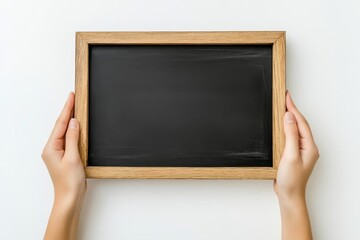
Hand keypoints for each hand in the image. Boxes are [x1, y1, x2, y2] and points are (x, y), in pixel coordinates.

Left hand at [42, 92, 85, 239]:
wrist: (70, 197)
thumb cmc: (70, 181)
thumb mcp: (73, 157)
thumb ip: (72, 138)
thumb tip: (73, 122)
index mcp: (51, 148)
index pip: (60, 124)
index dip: (67, 109)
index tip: (71, 97)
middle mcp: (52, 149)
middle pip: (60, 126)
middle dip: (67, 111)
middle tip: (73, 98)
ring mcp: (58, 152)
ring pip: (64, 131)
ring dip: (70, 119)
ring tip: (75, 107)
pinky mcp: (65, 156)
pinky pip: (68, 138)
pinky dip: (73, 130)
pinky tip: (77, 126)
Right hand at [274, 91, 318, 239]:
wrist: (289, 195)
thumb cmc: (291, 179)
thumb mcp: (290, 155)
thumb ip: (290, 135)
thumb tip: (289, 117)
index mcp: (309, 146)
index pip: (300, 122)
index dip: (293, 108)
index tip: (286, 97)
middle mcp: (307, 147)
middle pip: (299, 124)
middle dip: (292, 110)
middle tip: (284, 98)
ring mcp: (300, 150)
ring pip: (295, 129)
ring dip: (289, 117)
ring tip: (283, 107)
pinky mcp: (293, 154)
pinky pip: (290, 136)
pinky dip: (285, 127)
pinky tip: (281, 125)